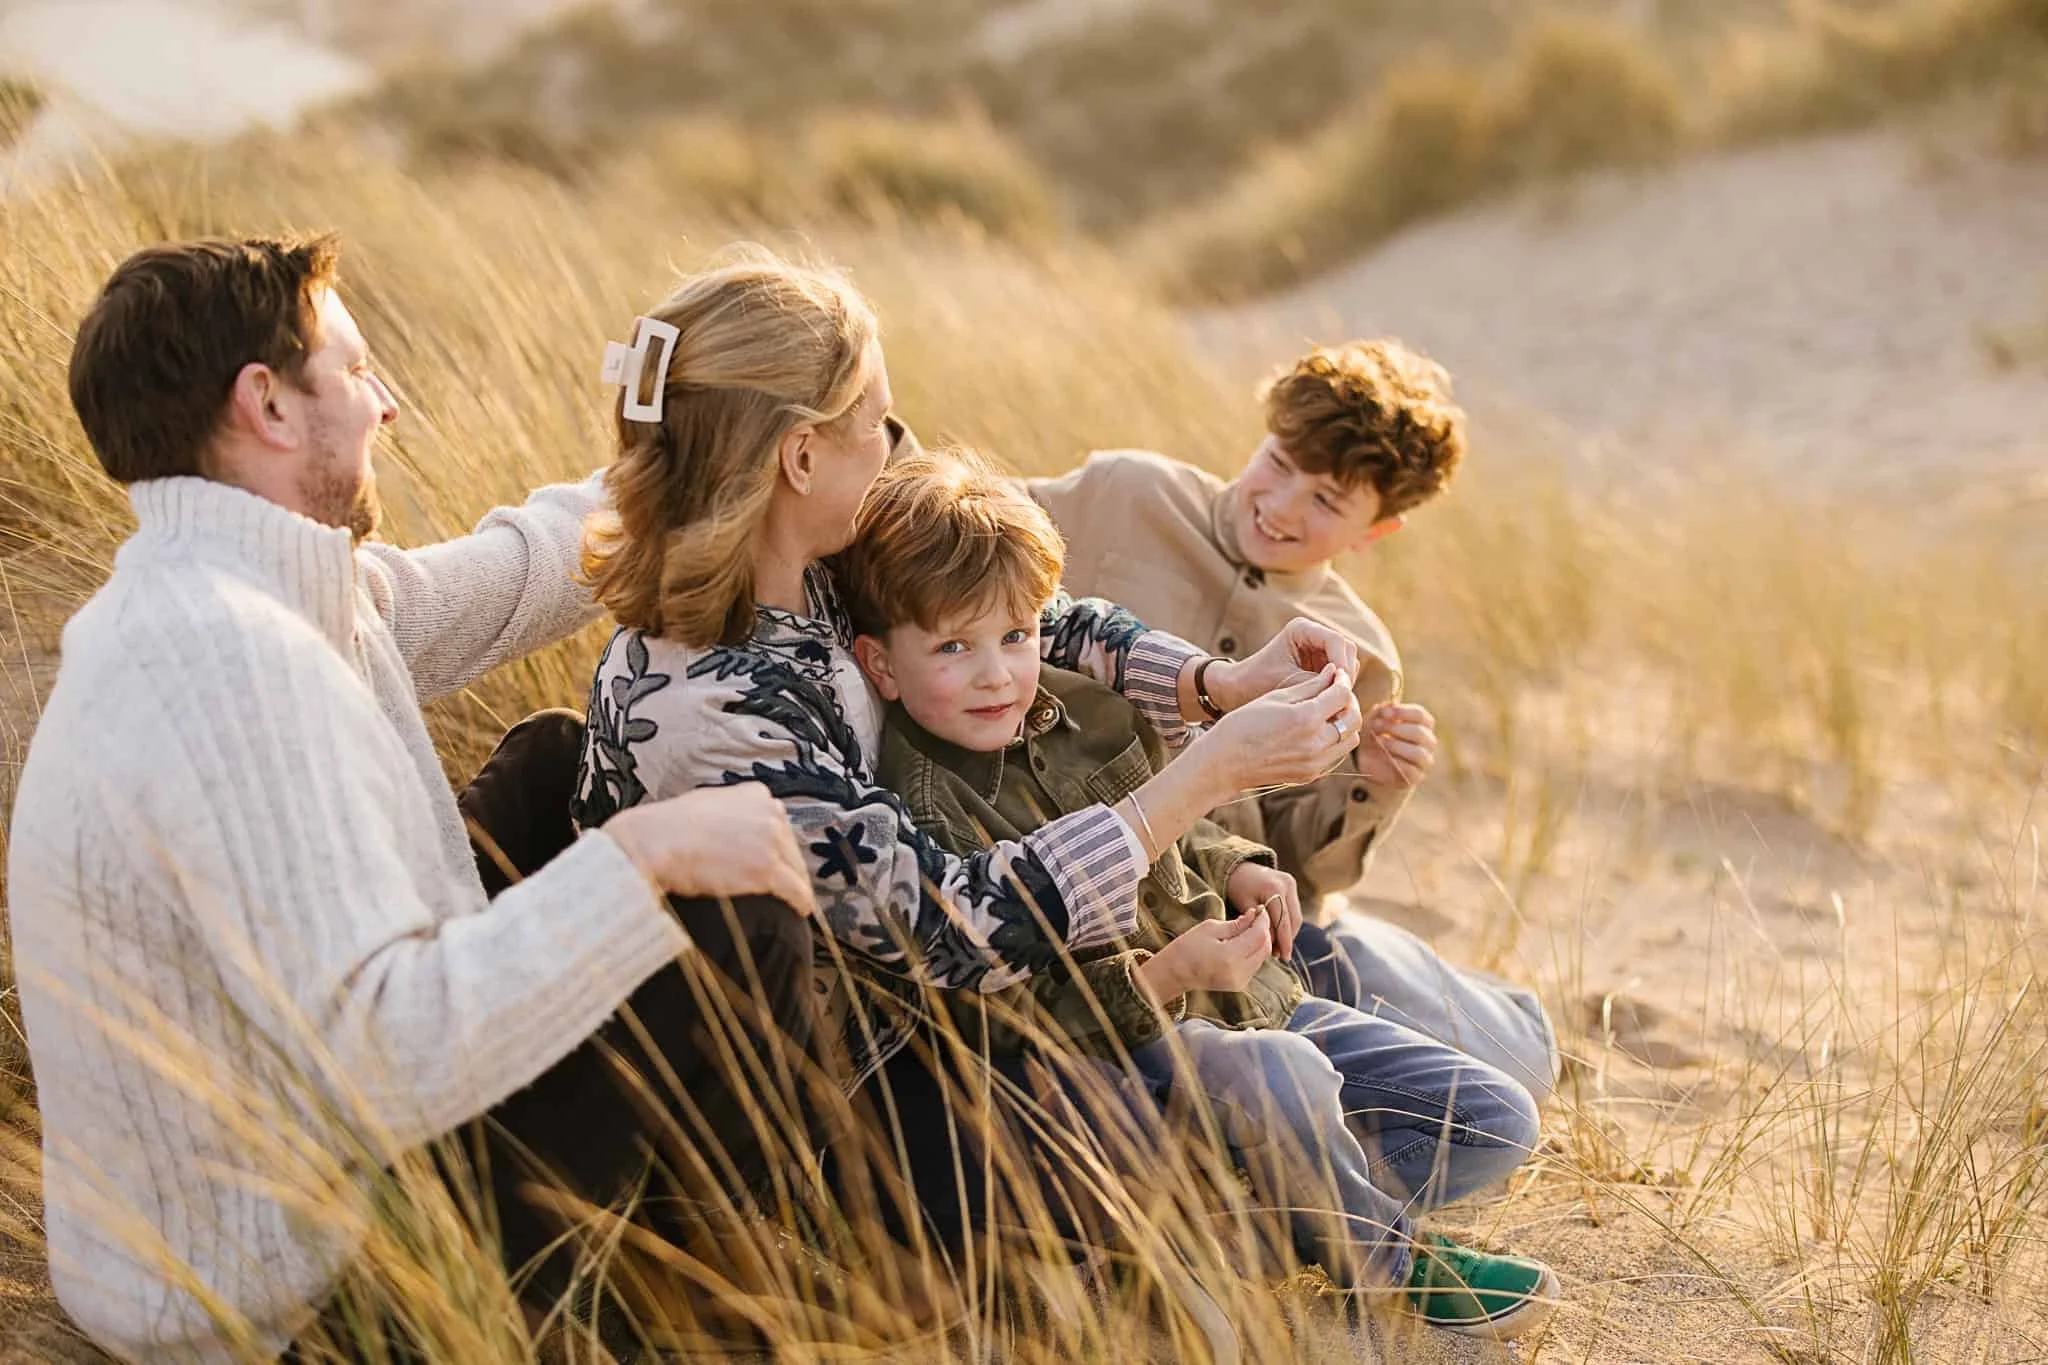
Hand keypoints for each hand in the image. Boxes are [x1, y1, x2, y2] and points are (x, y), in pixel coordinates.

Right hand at [604, 782, 815, 916]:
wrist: (652, 842)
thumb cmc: (668, 829)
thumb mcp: (707, 806)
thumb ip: (731, 816)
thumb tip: (739, 837)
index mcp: (755, 795)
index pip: (779, 826)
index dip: (777, 849)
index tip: (776, 865)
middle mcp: (769, 812)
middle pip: (791, 848)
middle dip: (787, 869)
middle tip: (782, 889)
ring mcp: (770, 840)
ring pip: (797, 870)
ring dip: (794, 887)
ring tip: (792, 904)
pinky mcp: (767, 869)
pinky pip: (796, 891)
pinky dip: (800, 903)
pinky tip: (799, 911)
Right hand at [1135, 908, 1273, 1000]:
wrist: (1174, 973)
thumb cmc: (1186, 947)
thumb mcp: (1210, 928)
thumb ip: (1236, 924)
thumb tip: (1253, 915)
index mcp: (1230, 956)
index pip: (1259, 936)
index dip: (1262, 921)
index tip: (1260, 910)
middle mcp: (1238, 972)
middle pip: (1264, 948)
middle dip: (1264, 930)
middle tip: (1256, 917)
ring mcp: (1240, 981)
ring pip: (1262, 957)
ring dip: (1260, 941)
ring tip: (1249, 928)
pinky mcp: (1239, 984)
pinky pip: (1254, 965)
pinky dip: (1254, 952)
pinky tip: (1244, 942)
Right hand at [1188, 666, 1362, 799]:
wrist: (1225, 761)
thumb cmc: (1244, 724)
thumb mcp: (1277, 697)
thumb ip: (1310, 685)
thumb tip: (1334, 672)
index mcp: (1306, 718)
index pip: (1342, 694)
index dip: (1342, 680)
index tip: (1337, 674)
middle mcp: (1315, 743)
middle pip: (1354, 719)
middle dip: (1349, 702)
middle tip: (1337, 693)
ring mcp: (1315, 763)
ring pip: (1349, 739)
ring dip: (1345, 723)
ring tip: (1328, 713)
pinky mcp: (1311, 774)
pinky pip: (1335, 754)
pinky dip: (1333, 740)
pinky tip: (1316, 731)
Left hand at [1205, 618, 1361, 711]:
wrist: (1239, 688)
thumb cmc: (1257, 682)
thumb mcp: (1288, 683)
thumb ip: (1316, 684)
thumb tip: (1345, 691)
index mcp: (1302, 629)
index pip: (1335, 640)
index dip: (1342, 663)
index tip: (1341, 687)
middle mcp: (1313, 634)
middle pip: (1345, 649)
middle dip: (1346, 673)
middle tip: (1343, 698)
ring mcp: (1318, 648)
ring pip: (1346, 661)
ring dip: (1344, 681)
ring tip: (1338, 702)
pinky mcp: (1320, 663)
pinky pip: (1339, 673)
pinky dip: (1338, 686)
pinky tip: (1333, 703)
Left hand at [1226, 862, 1300, 958]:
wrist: (1238, 868)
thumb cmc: (1237, 888)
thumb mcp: (1245, 907)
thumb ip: (1259, 924)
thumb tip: (1271, 943)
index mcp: (1274, 889)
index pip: (1283, 921)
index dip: (1284, 942)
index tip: (1283, 957)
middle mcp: (1287, 884)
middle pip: (1293, 919)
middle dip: (1288, 939)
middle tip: (1280, 955)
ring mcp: (1291, 883)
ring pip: (1296, 915)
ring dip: (1289, 932)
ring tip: (1279, 948)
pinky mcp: (1291, 885)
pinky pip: (1294, 909)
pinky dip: (1288, 923)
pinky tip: (1280, 934)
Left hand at [1356, 702, 1436, 787]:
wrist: (1370, 764)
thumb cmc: (1375, 737)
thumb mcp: (1373, 722)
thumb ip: (1379, 713)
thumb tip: (1386, 707)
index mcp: (1422, 724)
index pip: (1420, 715)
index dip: (1402, 712)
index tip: (1384, 712)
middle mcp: (1428, 741)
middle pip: (1419, 732)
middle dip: (1395, 728)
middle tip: (1376, 726)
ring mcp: (1424, 760)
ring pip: (1417, 752)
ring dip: (1395, 745)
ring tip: (1379, 741)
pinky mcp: (1416, 776)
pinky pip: (1411, 770)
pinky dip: (1396, 763)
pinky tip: (1385, 757)